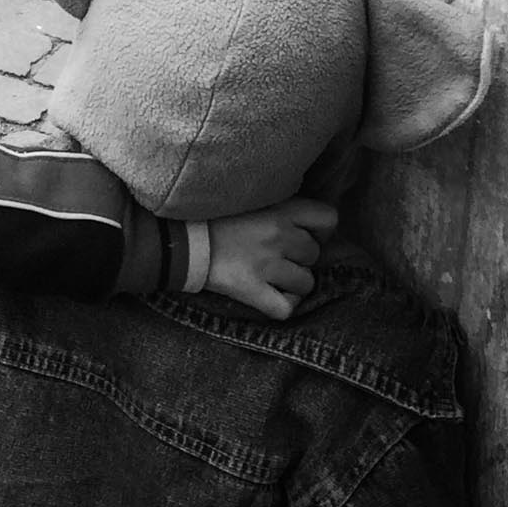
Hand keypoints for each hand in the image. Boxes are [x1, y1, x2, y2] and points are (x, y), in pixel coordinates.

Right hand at [198, 199, 336, 319]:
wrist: (179, 238)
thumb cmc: (212, 216)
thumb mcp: (250, 198)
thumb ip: (280, 206)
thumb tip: (306, 223)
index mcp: (280, 208)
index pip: (328, 218)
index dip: (321, 229)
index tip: (304, 233)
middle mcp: (279, 235)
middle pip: (314, 254)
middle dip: (300, 257)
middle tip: (277, 254)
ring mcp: (267, 265)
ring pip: (306, 283)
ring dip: (293, 283)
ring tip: (272, 276)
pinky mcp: (252, 290)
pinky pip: (287, 308)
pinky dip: (283, 305)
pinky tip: (271, 295)